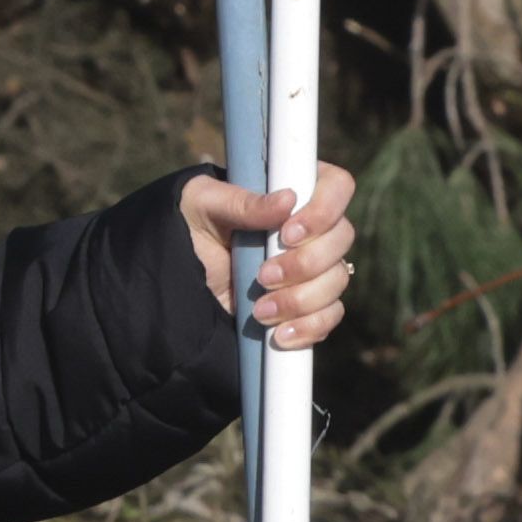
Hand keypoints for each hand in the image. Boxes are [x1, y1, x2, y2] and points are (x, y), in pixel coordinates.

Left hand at [185, 159, 358, 349]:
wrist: (179, 277)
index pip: (336, 187)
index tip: (287, 234)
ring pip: (336, 280)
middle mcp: (313, 226)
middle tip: (263, 277)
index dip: (323, 212)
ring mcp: (315, 266)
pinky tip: (280, 335)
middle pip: (342, 239)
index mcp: (294, 189)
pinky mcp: (309, 302)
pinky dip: (308, 327)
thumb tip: (286, 200)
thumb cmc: (192, 226)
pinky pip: (329, 316)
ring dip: (301, 300)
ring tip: (260, 311)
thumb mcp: (204, 206)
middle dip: (305, 264)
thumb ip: (242, 202)